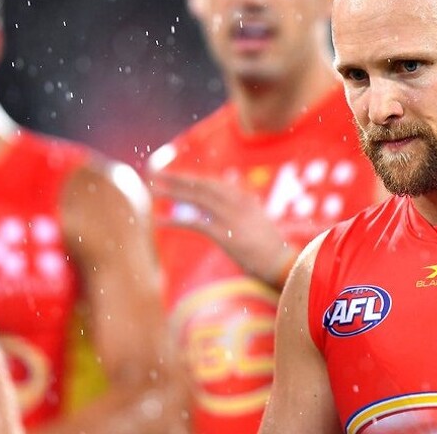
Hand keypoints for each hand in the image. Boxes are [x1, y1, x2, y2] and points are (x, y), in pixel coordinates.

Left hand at [150, 171, 298, 288]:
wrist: (283, 263)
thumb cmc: (272, 247)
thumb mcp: (260, 222)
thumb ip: (249, 209)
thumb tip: (243, 199)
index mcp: (245, 199)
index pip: (214, 183)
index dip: (193, 178)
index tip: (176, 175)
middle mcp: (237, 202)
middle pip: (202, 185)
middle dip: (178, 178)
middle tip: (157, 174)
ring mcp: (231, 217)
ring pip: (196, 199)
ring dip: (172, 193)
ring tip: (152, 189)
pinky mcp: (224, 234)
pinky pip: (193, 223)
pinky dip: (174, 221)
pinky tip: (158, 221)